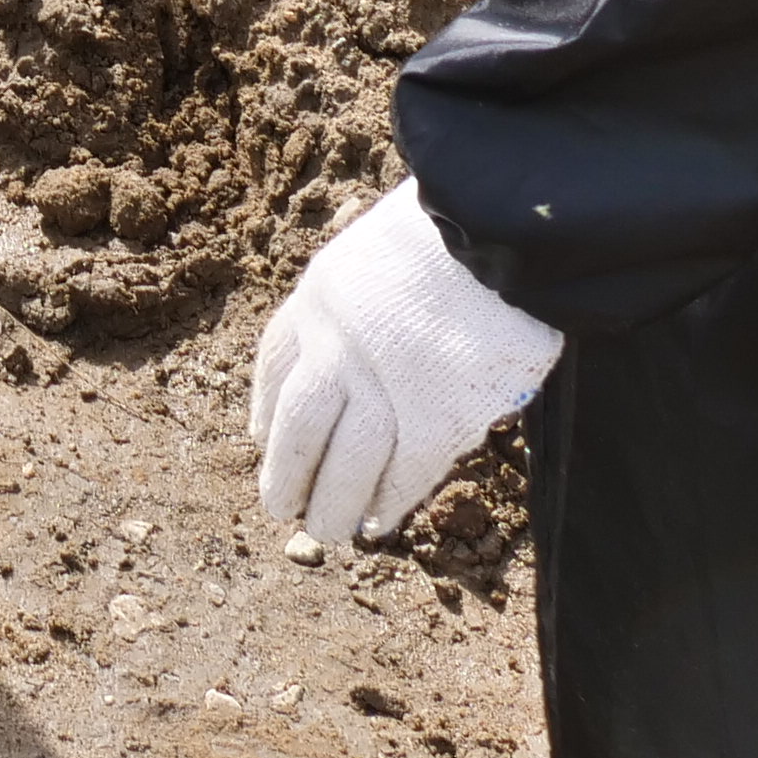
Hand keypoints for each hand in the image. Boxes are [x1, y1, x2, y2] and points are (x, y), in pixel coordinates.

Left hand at [251, 187, 563, 546]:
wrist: (498, 225)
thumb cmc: (451, 230)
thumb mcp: (380, 248)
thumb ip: (365, 298)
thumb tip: (365, 353)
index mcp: (322, 294)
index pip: (277, 360)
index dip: (265, 404)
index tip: (259, 436)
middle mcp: (339, 343)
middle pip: (300, 425)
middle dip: (287, 472)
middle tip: (281, 509)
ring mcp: (386, 383)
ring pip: (347, 462)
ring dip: (333, 503)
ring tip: (327, 532)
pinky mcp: (437, 415)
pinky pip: (406, 471)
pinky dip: (390, 500)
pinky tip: (380, 519)